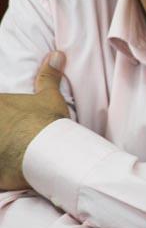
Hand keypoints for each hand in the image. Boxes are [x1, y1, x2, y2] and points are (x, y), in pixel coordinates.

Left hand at [0, 51, 68, 189]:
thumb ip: (48, 76)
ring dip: (0, 149)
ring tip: (8, 152)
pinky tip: (6, 173)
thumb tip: (57, 54)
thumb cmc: (47, 124)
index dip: (4, 116)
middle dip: (1, 131)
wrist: (50, 154)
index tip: (8, 124)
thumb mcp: (50, 97)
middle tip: (9, 138)